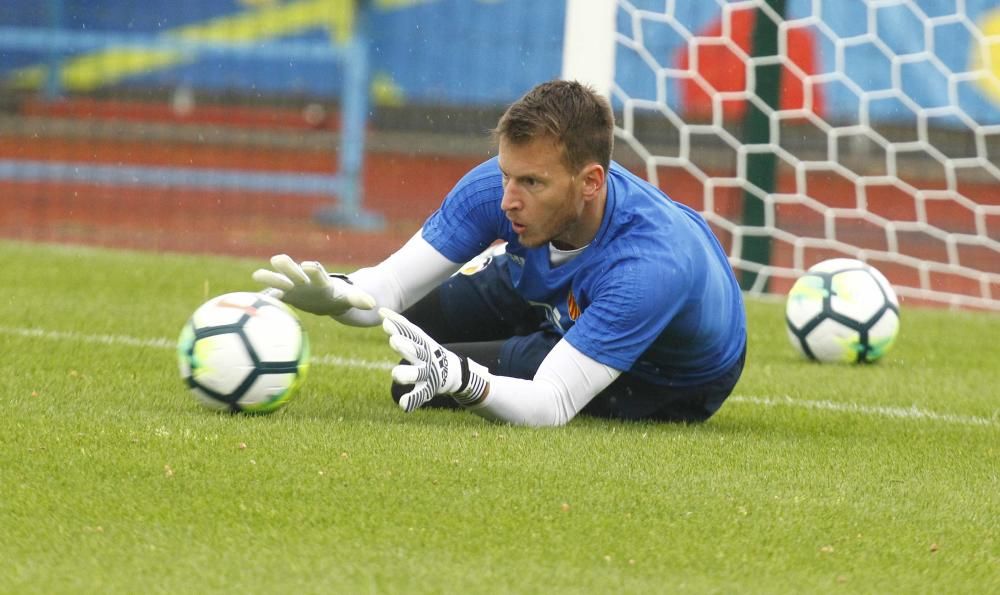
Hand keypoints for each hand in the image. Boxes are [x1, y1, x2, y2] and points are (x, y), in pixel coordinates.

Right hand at [252, 254, 374, 315]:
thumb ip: (358, 299)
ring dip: (270, 278)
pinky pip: (272, 295)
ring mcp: (292, 286)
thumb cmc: (337, 296)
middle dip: (288, 266)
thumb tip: (372, 304)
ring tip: (257, 275)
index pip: (317, 271)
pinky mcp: (284, 295)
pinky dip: (262, 297)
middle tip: (278, 258)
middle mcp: (304, 280)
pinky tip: (247, 300)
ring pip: (279, 280)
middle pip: (295, 270)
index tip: (309, 266)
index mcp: (320, 279)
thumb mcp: (348, 298)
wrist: (325, 297)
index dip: (313, 269)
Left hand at [379, 308, 488, 411]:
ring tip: (396, 375)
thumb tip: (380, 310)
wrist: (453, 372)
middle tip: (394, 341)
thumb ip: (400, 324)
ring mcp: (427, 374)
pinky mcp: (428, 389)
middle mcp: (426, 358)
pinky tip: (403, 405)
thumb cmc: (429, 352)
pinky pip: (420, 396)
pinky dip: (413, 401)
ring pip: (417, 374)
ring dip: (407, 374)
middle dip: (405, 347)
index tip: (385, 324)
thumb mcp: (418, 336)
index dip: (398, 329)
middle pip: (415, 351)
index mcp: (422, 344)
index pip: (410, 334)